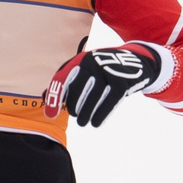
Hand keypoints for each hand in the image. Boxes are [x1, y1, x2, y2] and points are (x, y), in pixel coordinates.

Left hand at [43, 45, 165, 127]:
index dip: (54, 98)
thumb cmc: (103, 70)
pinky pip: (108, 103)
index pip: (61, 79)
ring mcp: (108, 71)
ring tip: (83, 123)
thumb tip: (45, 98)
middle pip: (76, 92)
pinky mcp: (123, 82)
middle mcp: (92, 63)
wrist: (137, 61)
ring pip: (91, 99)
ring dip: (85, 115)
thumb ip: (67, 81)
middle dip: (73, 107)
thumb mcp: (86, 69)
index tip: (51, 116)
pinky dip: (100, 115)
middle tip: (76, 116)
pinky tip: (95, 123)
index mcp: (80, 59)